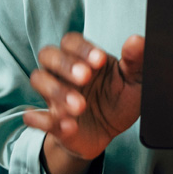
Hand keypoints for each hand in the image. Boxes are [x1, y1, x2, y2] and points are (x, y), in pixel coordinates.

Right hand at [24, 33, 144, 173]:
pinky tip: (68, 125)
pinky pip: (37, 116)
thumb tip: (136, 41)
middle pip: (48, 55)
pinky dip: (45, 120)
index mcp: (83, 57)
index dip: (82, 48)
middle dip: (64, 64)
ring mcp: (54, 95)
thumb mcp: (133, 80)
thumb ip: (135, 61)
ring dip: (57, 91)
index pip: (71, 41)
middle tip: (85, 77)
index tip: (100, 60)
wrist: (109, 132)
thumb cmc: (118, 98)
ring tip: (80, 106)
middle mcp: (63, 72)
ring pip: (39, 80)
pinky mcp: (51, 120)